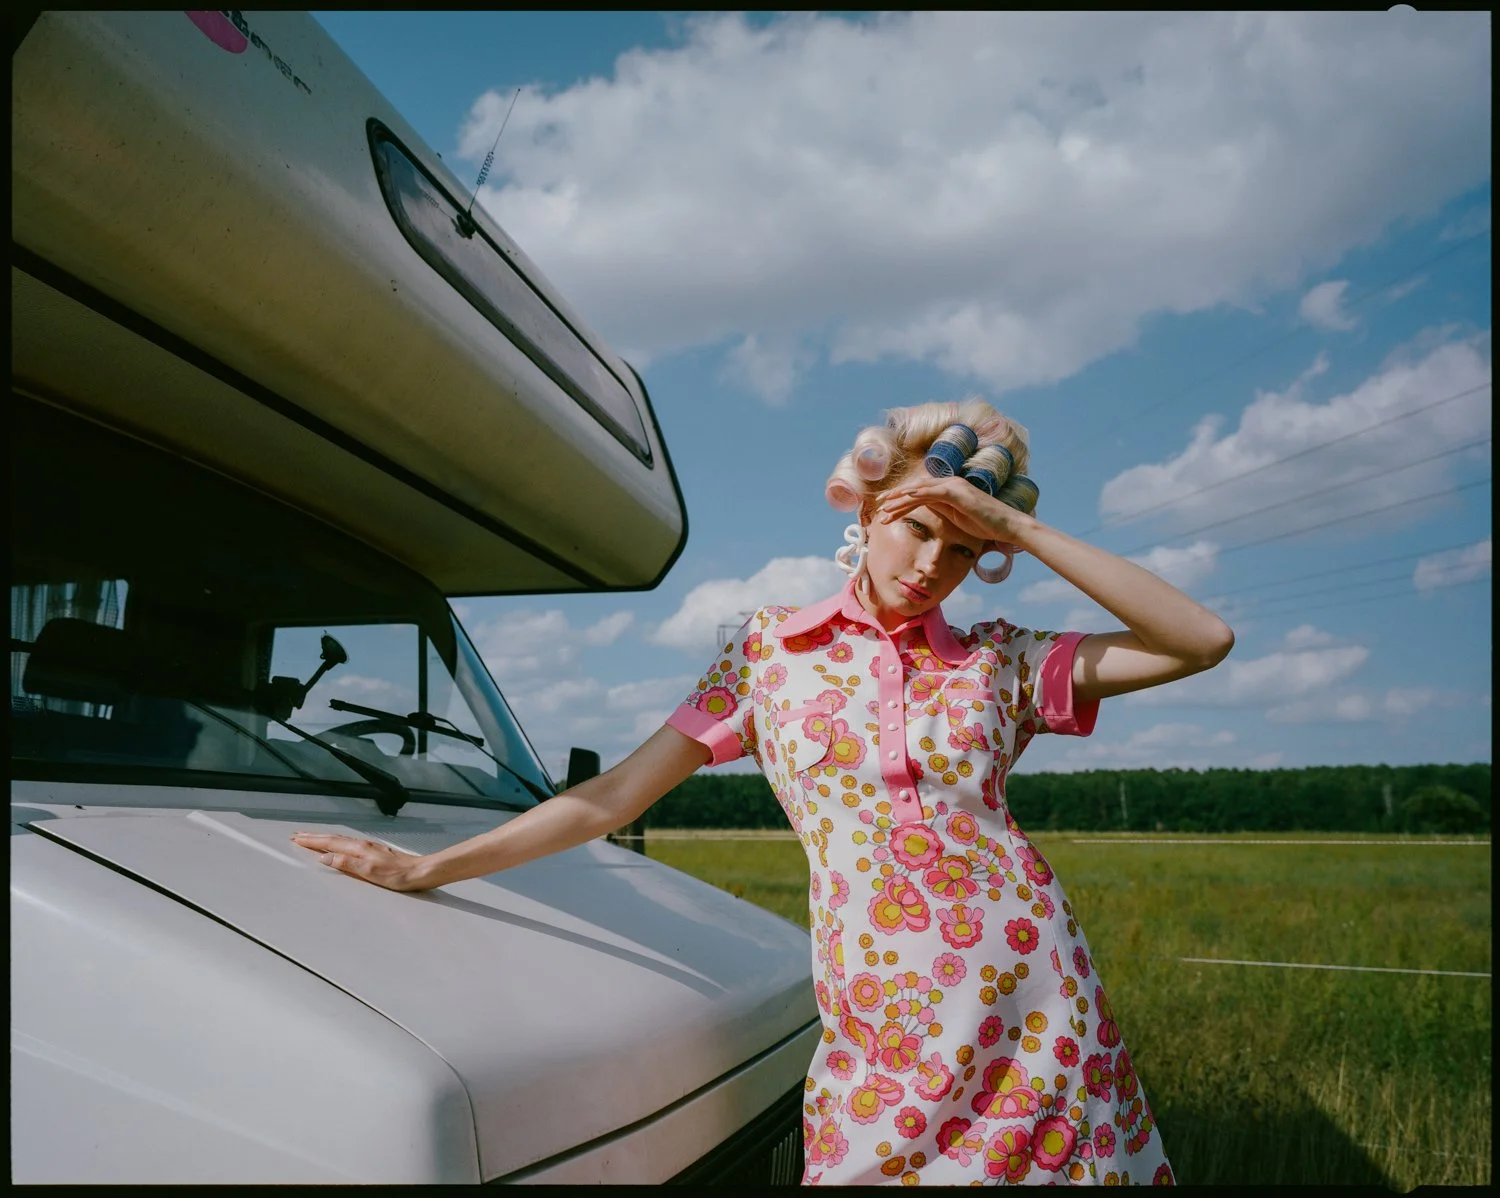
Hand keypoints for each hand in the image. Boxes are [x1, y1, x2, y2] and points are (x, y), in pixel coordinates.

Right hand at [290, 831, 434, 891]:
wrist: (421, 871)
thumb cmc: (398, 875)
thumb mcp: (370, 872)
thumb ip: (347, 864)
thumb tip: (324, 858)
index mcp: (359, 849)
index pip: (330, 843)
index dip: (312, 841)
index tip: (296, 839)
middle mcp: (363, 845)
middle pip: (333, 838)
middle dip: (314, 837)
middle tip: (297, 835)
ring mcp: (369, 848)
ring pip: (341, 840)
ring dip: (324, 839)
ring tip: (312, 838)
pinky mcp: (375, 852)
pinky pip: (349, 844)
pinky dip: (337, 843)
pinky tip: (339, 847)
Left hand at [879, 475, 1033, 552]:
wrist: (1007, 526)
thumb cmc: (985, 524)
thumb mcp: (957, 517)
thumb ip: (942, 509)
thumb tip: (926, 507)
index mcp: (949, 489)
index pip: (919, 492)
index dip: (901, 499)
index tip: (885, 508)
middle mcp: (949, 483)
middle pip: (915, 488)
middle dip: (895, 497)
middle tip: (877, 506)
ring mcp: (953, 486)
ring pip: (919, 491)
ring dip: (899, 500)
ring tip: (883, 510)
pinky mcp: (956, 492)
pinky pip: (930, 493)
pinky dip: (914, 496)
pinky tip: (900, 502)